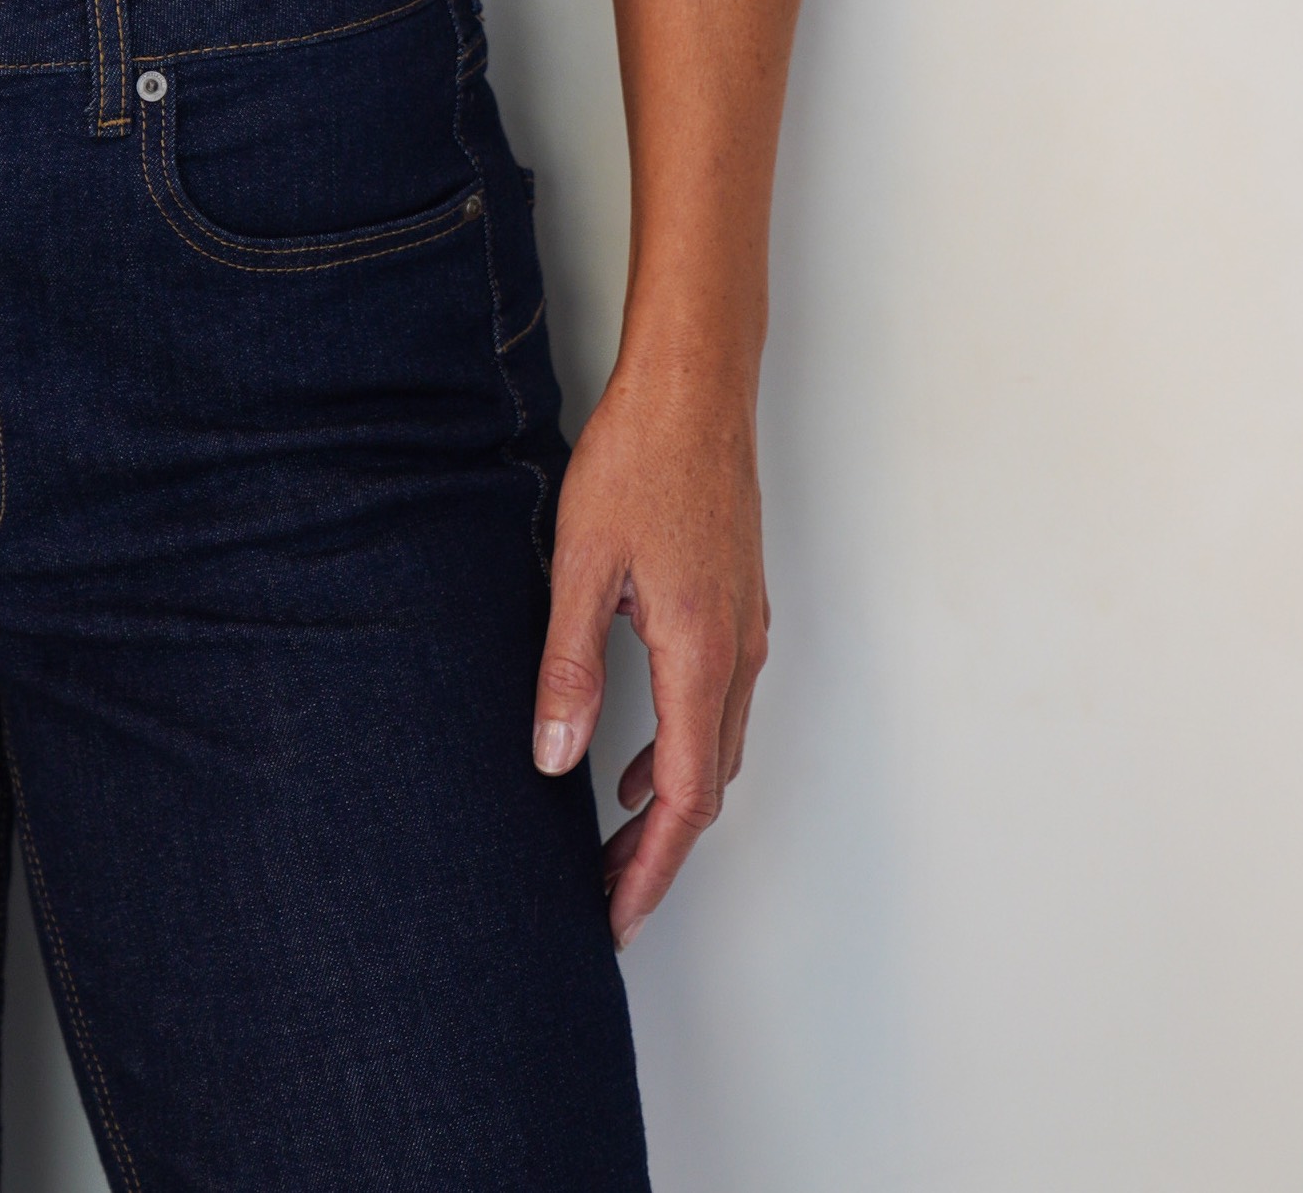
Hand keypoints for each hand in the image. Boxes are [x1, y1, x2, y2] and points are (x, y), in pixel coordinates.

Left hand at [531, 359, 767, 944]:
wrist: (696, 383)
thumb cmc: (640, 457)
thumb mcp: (581, 563)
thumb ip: (569, 665)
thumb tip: (556, 758)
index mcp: (700, 654)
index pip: (682, 799)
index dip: (649, 870)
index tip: (616, 918)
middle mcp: (738, 652)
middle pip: (708, 787)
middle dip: (658, 853)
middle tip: (605, 897)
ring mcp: (747, 626)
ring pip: (719, 748)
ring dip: (671, 803)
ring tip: (613, 841)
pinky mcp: (739, 601)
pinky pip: (720, 705)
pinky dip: (683, 748)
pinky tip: (635, 750)